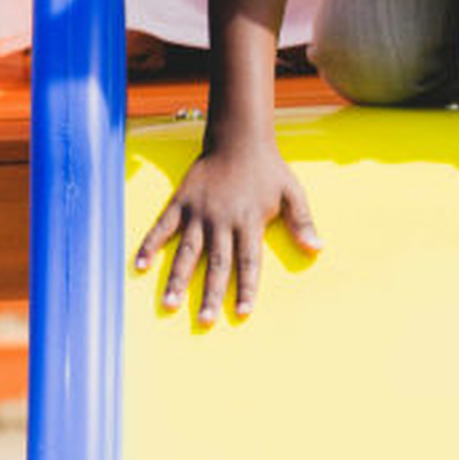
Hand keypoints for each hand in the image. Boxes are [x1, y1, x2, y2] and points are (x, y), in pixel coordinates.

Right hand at [134, 136, 322, 324]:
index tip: (242, 313)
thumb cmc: (268, 169)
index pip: (248, 261)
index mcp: (249, 221)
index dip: (246, 288)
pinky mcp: (181, 202)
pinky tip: (140, 265)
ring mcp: (199, 212)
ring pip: (188, 251)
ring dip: (178, 279)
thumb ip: (302, 221)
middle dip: (211, 295)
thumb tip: (318, 248)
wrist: (239, 137)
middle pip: (217, 264)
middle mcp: (222, 220)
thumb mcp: (293, 192)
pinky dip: (150, 244)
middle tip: (205, 321)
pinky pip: (162, 227)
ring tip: (169, 304)